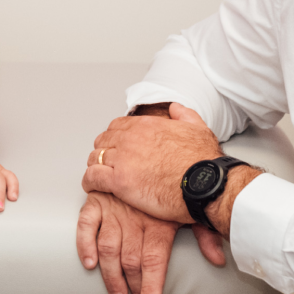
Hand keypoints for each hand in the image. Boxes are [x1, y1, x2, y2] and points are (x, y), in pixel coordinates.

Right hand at [76, 192, 225, 293]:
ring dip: (110, 275)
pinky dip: (85, 244)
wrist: (157, 144)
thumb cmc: (176, 177)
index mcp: (158, 220)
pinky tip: (89, 262)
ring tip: (117, 292)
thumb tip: (219, 258)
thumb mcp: (192, 205)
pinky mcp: (99, 199)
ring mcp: (114, 208)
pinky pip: (87, 224)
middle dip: (132, 287)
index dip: (151, 287)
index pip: (154, 261)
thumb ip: (205, 233)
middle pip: (130, 261)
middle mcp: (135, 218)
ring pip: (108, 249)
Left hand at [82, 103, 221, 222]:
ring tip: (97, 175)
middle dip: (102, 151)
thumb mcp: (198, 127)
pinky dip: (89, 181)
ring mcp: (123, 159)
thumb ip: (184, 115)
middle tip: (106, 162)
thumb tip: (175, 108)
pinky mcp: (119, 181)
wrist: (204, 183)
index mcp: (147, 126)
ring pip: (94, 157)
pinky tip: (92, 186)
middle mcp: (131, 139)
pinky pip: (93, 177)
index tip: (116, 147)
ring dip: (95, 166)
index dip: (114, 138)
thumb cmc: (203, 161)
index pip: (117, 126)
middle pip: (103, 141)